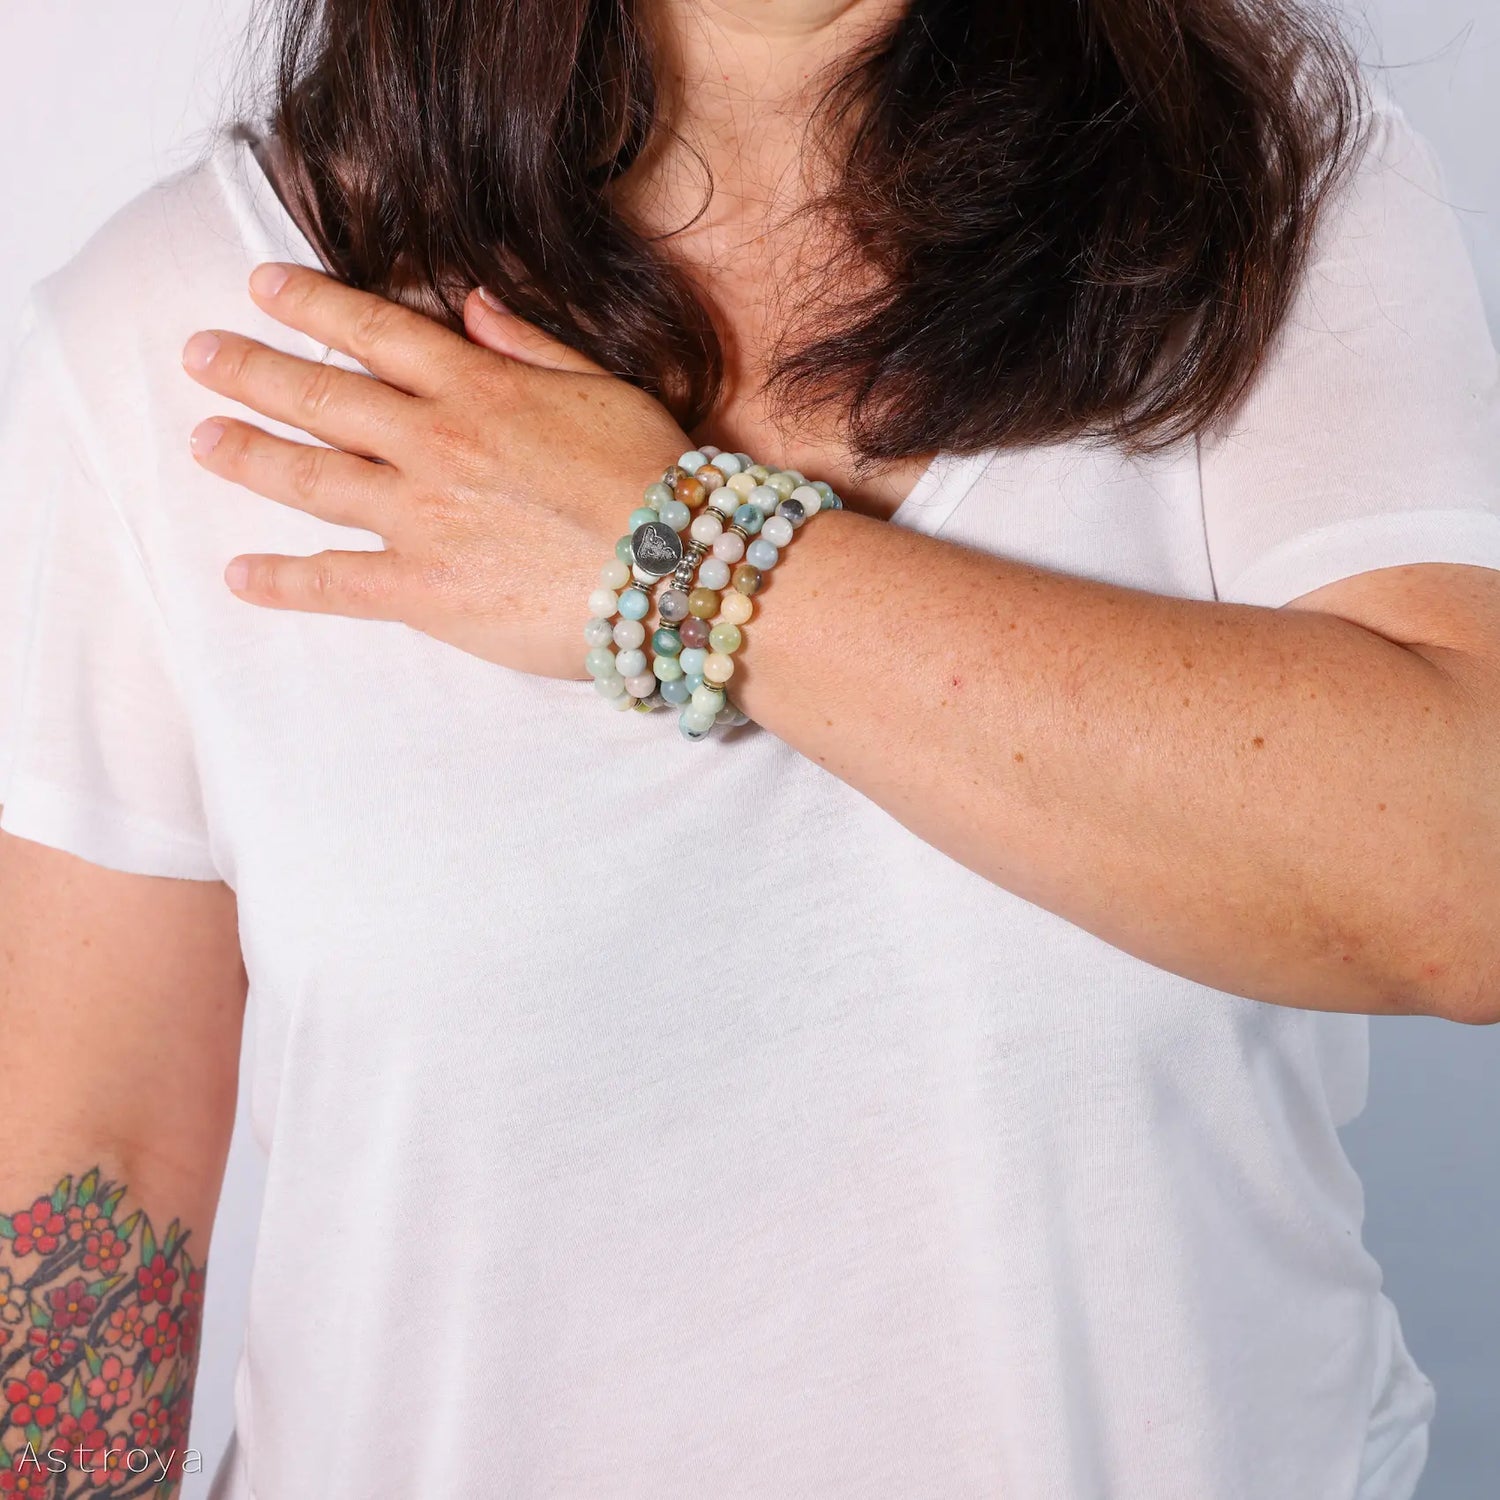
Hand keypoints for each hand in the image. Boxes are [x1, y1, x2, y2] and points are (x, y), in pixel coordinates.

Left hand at [181, 262, 693, 678]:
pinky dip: (281, 581)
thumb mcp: (604, 387)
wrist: (676, 573)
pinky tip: (238, 575)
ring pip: (310, 480)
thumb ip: (529, 345)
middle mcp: (435, 445)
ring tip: (201, 439)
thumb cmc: (655, 479)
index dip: (310, 305)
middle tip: (199, 355)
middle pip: (320, 398)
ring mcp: (422, 520)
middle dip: (252, 371)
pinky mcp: (425, 593)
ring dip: (249, 455)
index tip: (261, 286)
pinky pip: (336, 584)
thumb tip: (468, 307)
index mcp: (479, 388)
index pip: (374, 332)